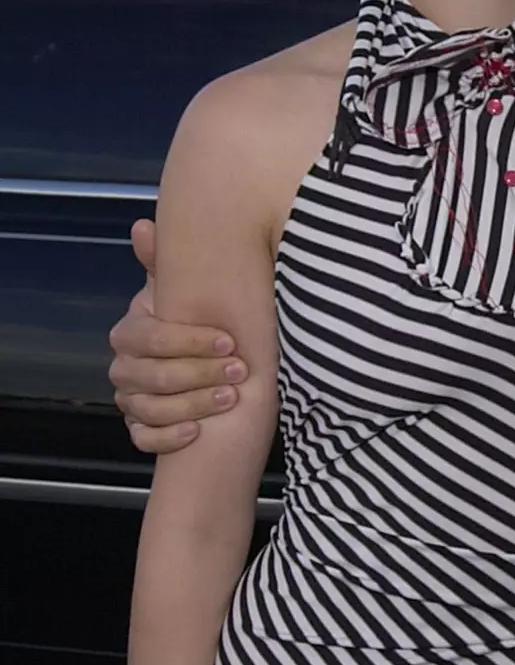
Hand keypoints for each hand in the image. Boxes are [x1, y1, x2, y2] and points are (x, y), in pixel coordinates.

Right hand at [108, 220, 248, 453]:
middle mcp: (126, 367)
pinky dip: (168, 437)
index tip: (231, 341)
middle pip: (149, 375)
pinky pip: (143, 440)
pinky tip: (197, 431)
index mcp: (134, 332)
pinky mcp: (143, 430)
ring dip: (192, 404)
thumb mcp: (194, 296)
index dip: (188, 341)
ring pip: (149, 409)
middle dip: (197, 373)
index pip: (149, 338)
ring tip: (230, 399)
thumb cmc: (207, 330)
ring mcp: (131, 400)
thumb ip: (168, 265)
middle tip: (239, 370)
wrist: (220, 379)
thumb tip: (142, 225)